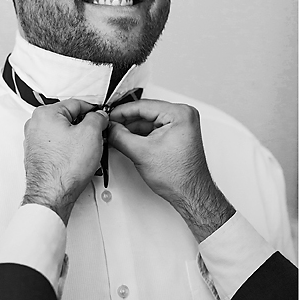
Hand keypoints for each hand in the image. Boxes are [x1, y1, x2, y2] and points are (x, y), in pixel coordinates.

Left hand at [22, 99, 108, 224]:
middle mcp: (35, 125)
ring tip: (87, 152)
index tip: (102, 118)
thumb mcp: (91, 134)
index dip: (94, 111)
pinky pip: (57, 147)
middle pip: (68, 119)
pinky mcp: (37, 156)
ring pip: (63, 134)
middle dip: (84, 127)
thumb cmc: (64, 169)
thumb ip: (97, 118)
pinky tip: (77, 160)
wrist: (52, 195)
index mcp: (45, 114)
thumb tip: (99, 116)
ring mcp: (34, 142)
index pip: (76, 104)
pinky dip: (68, 151)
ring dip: (77, 140)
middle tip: (96, 136)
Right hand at [108, 99, 235, 242]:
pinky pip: (154, 128)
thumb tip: (110, 128)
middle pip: (146, 112)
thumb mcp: (141, 152)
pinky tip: (127, 139)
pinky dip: (140, 134)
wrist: (189, 193)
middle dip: (126, 120)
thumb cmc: (178, 176)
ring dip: (132, 128)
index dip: (122, 111)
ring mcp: (181, 125)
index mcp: (180, 114)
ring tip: (116, 134)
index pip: (143, 106)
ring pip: (148, 121)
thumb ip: (120, 136)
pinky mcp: (176, 134)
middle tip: (109, 126)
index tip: (109, 116)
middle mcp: (183, 116)